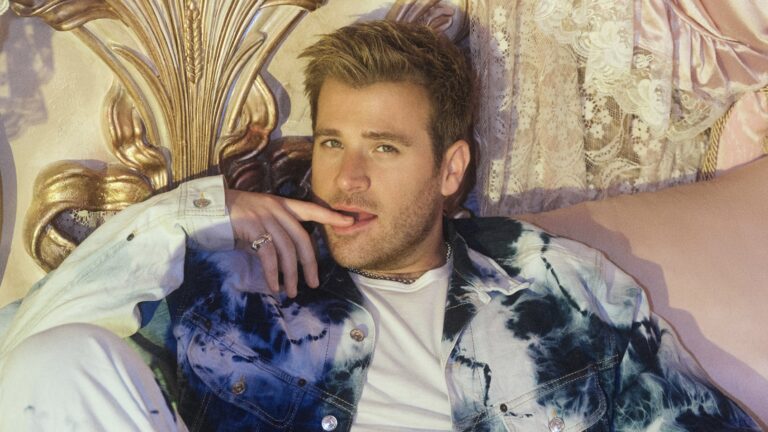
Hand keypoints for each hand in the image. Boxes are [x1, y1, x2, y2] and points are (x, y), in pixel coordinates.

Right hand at [225, 189, 353, 297]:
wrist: (204, 209)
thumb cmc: (231, 218)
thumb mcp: (257, 223)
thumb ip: (272, 236)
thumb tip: (283, 262)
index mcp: (281, 205)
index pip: (311, 209)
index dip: (330, 215)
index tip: (350, 221)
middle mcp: (276, 209)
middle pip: (302, 238)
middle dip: (310, 263)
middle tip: (314, 283)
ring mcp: (264, 217)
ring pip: (287, 249)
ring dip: (290, 274)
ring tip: (291, 292)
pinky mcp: (252, 227)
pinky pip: (268, 254)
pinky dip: (273, 273)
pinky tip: (274, 286)